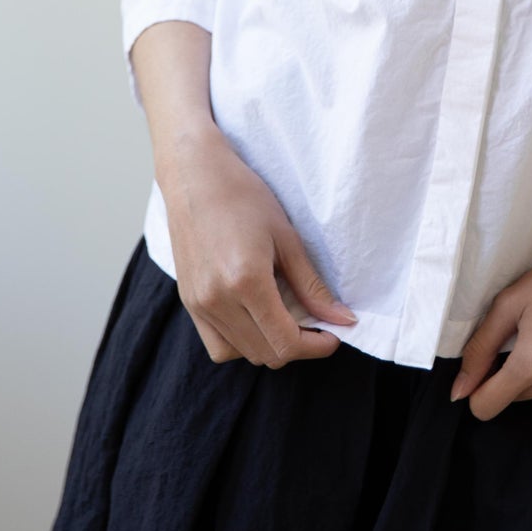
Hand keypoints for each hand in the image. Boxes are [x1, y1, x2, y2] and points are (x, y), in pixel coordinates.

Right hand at [159, 128, 357, 365]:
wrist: (196, 177)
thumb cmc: (244, 197)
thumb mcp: (287, 238)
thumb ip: (312, 286)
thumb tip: (343, 319)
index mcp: (246, 282)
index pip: (286, 342)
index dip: (317, 345)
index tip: (334, 333)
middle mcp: (217, 300)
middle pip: (267, 353)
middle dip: (299, 345)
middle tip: (317, 322)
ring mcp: (199, 305)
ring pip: (244, 353)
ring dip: (271, 345)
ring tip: (288, 318)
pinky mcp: (188, 303)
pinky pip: (219, 345)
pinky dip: (243, 343)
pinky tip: (257, 319)